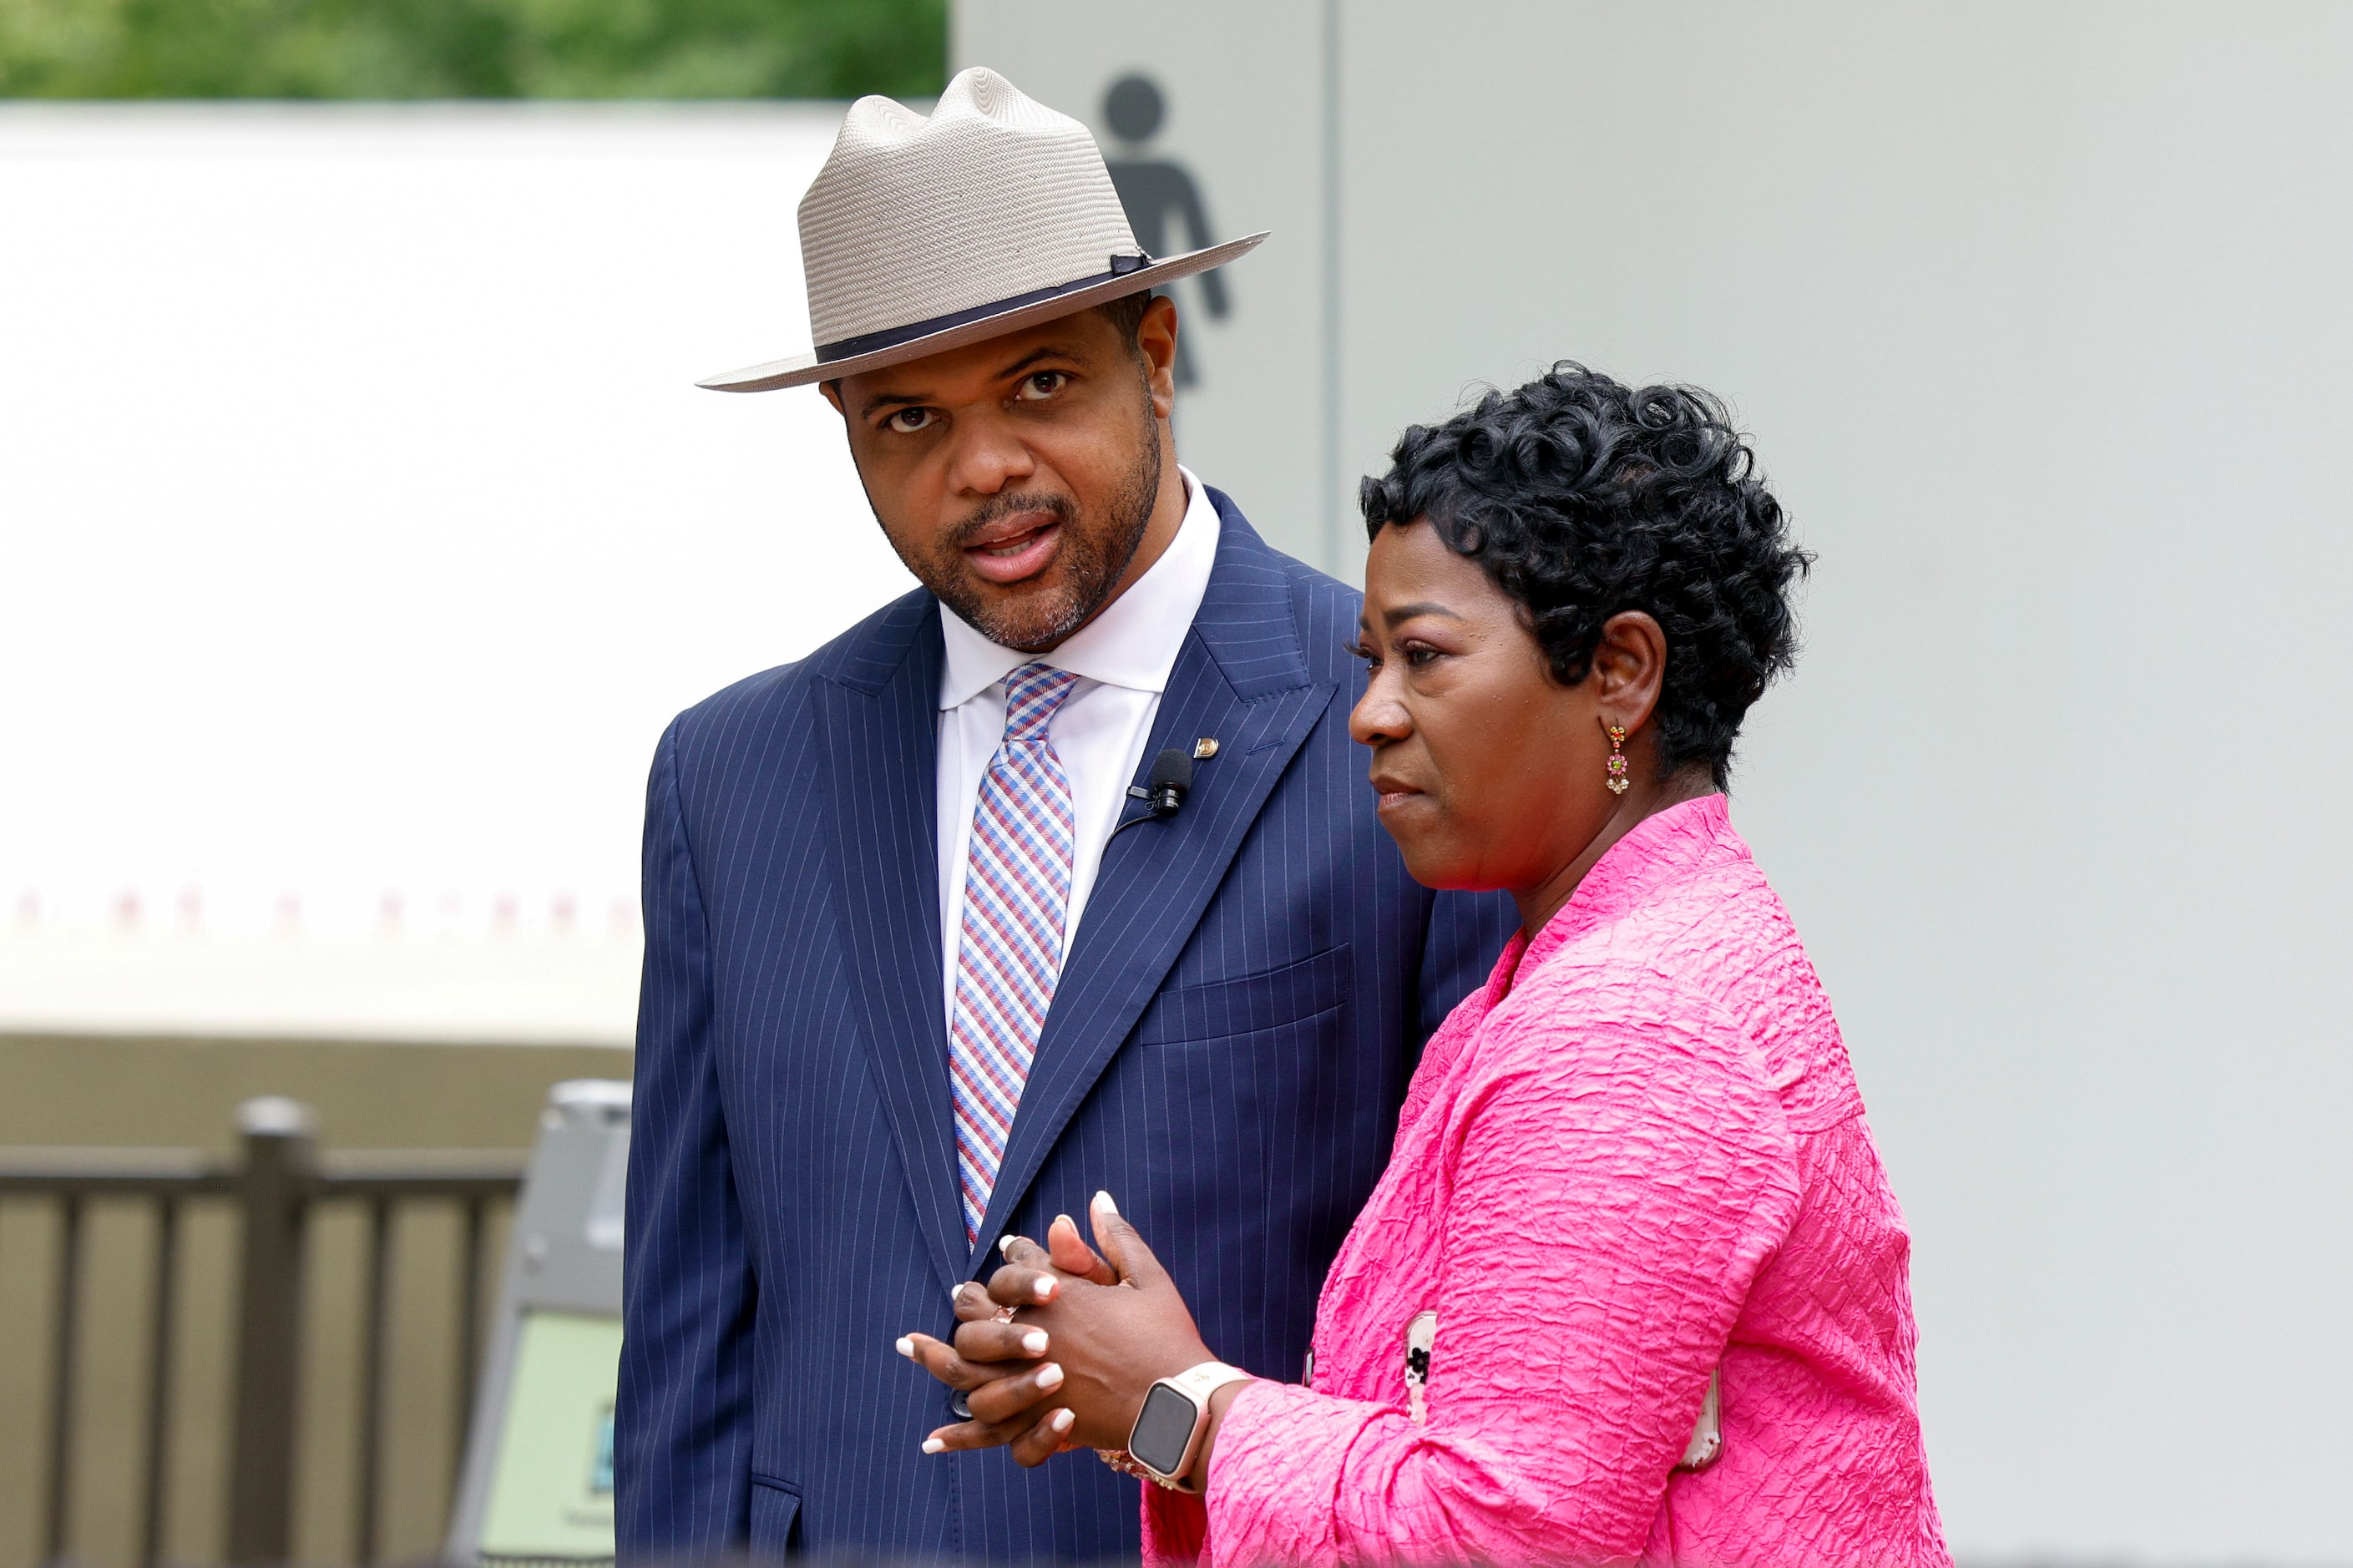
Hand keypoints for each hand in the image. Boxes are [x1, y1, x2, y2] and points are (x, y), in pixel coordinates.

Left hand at [917, 1193, 1216, 1457]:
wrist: (1179, 1403)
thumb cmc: (1167, 1337)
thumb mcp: (1147, 1278)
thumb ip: (1116, 1238)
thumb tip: (1098, 1198)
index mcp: (1059, 1298)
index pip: (1020, 1265)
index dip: (1016, 1256)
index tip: (1011, 1249)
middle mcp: (1035, 1338)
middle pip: (979, 1313)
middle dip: (969, 1302)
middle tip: (963, 1294)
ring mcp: (1032, 1384)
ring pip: (970, 1369)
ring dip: (937, 1358)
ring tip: (911, 1347)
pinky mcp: (1039, 1422)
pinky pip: (990, 1430)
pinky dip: (960, 1436)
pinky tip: (933, 1440)